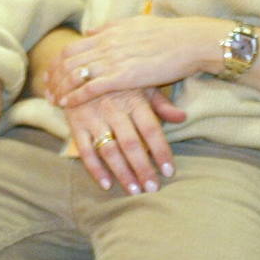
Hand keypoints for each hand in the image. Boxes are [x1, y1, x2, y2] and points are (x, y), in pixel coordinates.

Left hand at [45, 16, 224, 107]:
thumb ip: (110, 28)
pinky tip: (68, 104)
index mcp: (109, 32)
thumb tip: (89, 32)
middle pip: (68, 62)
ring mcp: (114, 60)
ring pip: (75, 75)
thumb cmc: (169, 34)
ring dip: (60, 89)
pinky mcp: (124, 76)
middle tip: (46, 91)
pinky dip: (75, 96)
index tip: (50, 73)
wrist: (190, 41)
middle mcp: (107, 45)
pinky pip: (91, 88)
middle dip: (53, 78)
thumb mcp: (136, 23)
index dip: (57, 62)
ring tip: (53, 100)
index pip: (72, 47)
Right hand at [63, 87, 185, 193]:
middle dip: (143, 168)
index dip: (161, 151)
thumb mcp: (142, 86)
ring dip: (122, 172)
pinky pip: (85, 150)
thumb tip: (183, 117)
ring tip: (135, 190)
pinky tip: (106, 184)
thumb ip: (162, 104)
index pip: (151, 129)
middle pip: (131, 144)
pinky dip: (95, 169)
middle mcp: (114, 110)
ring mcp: (94, 118)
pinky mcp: (76, 125)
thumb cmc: (120, 82)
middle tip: (153, 188)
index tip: (169, 171)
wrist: (79, 69)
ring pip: (109, 150)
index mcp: (134, 101)